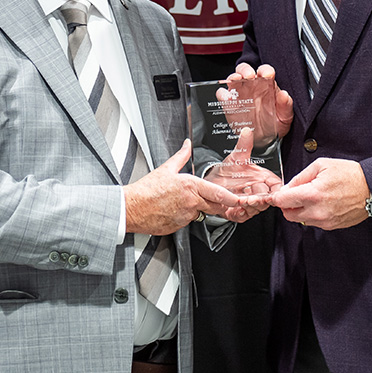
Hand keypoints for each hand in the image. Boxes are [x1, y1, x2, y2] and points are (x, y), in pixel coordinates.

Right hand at [124, 139, 238, 234]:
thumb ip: (181, 156)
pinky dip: (185, 216)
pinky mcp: (179, 227)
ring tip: (183, 201)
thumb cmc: (147, 189)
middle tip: (220, 201)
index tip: (238, 198)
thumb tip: (187, 145)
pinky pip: (187, 221)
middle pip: (215, 206)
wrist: (132, 207)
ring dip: (198, 209)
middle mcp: (191, 202)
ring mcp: (185, 216)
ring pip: (200, 213)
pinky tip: (174, 209)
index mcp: (190, 186)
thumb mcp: (166, 168)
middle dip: (219, 205)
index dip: (230, 197)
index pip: (217, 193)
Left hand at [204, 127, 282, 222]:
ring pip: (256, 208)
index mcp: (262, 179)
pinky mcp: (238, 212)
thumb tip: (247, 131)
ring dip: (252, 205)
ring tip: (246, 200)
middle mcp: (257, 192)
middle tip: (257, 197)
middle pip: (267, 199)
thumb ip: (244, 145)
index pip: (275, 185)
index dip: (276, 189)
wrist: (211, 181)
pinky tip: (238, 207)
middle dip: (262, 199)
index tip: (274, 190)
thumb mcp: (236, 156)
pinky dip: (241, 212)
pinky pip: (243, 215)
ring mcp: (249, 203)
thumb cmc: (228, 170)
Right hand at [227, 62, 293, 141]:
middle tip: (249, 75)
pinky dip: (222, 94)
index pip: (265, 71)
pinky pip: (223, 95)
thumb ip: (286, 105)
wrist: (265, 140)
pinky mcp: (230, 105)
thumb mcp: (285, 116)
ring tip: (236, 81)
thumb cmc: (275, 124)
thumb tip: (284, 95)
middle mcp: (252, 87)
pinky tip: (227, 98)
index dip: (265, 70)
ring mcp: (239, 95)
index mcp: (267, 85)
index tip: (267, 74)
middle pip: (245, 70)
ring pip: (232, 79)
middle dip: (245, 70)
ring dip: (233, 78)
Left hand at [270, 158, 369, 229]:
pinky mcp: (332, 226)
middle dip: (287, 205)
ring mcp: (325, 222)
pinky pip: (314, 223)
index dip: (275, 197)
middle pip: (288, 214)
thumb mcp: (321, 165)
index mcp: (312, 194)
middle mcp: (317, 212)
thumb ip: (301, 177)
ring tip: (312, 196)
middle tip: (293, 194)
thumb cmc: (350, 175)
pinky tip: (321, 202)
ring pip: (300, 220)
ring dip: (300, 210)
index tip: (273, 195)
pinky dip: (312, 214)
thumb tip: (288, 187)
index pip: (282, 201)